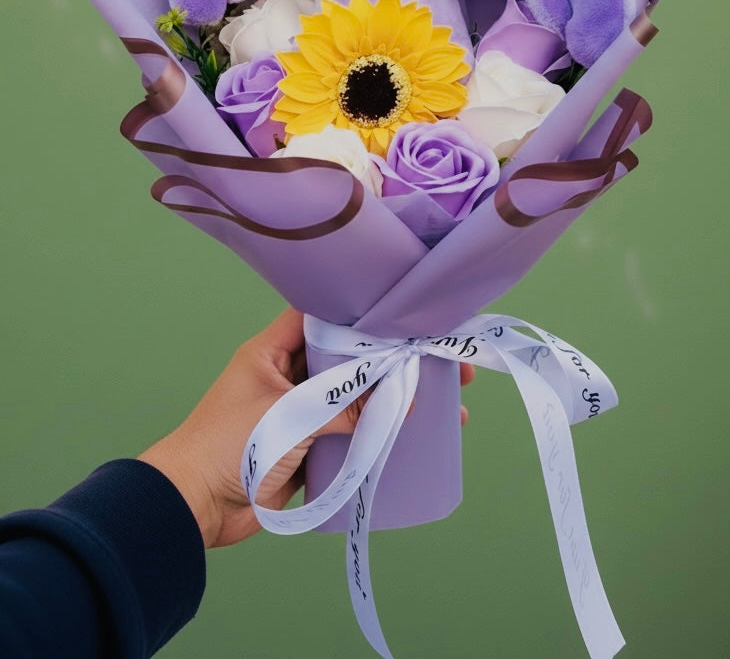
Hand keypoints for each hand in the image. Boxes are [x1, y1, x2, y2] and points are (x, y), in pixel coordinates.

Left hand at [140, 307, 474, 548]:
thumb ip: (344, 405)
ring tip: (446, 402)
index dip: (365, 312)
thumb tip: (401, 401)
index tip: (407, 314)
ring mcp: (299, 413)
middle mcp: (289, 376)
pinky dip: (378, 434)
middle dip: (395, 360)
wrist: (192, 508)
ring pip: (356, 397)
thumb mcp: (288, 415)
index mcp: (273, 351)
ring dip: (393, 399)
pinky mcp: (307, 449)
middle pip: (351, 358)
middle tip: (443, 361)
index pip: (325, 316)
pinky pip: (351, 434)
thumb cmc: (226, 446)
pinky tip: (413, 438)